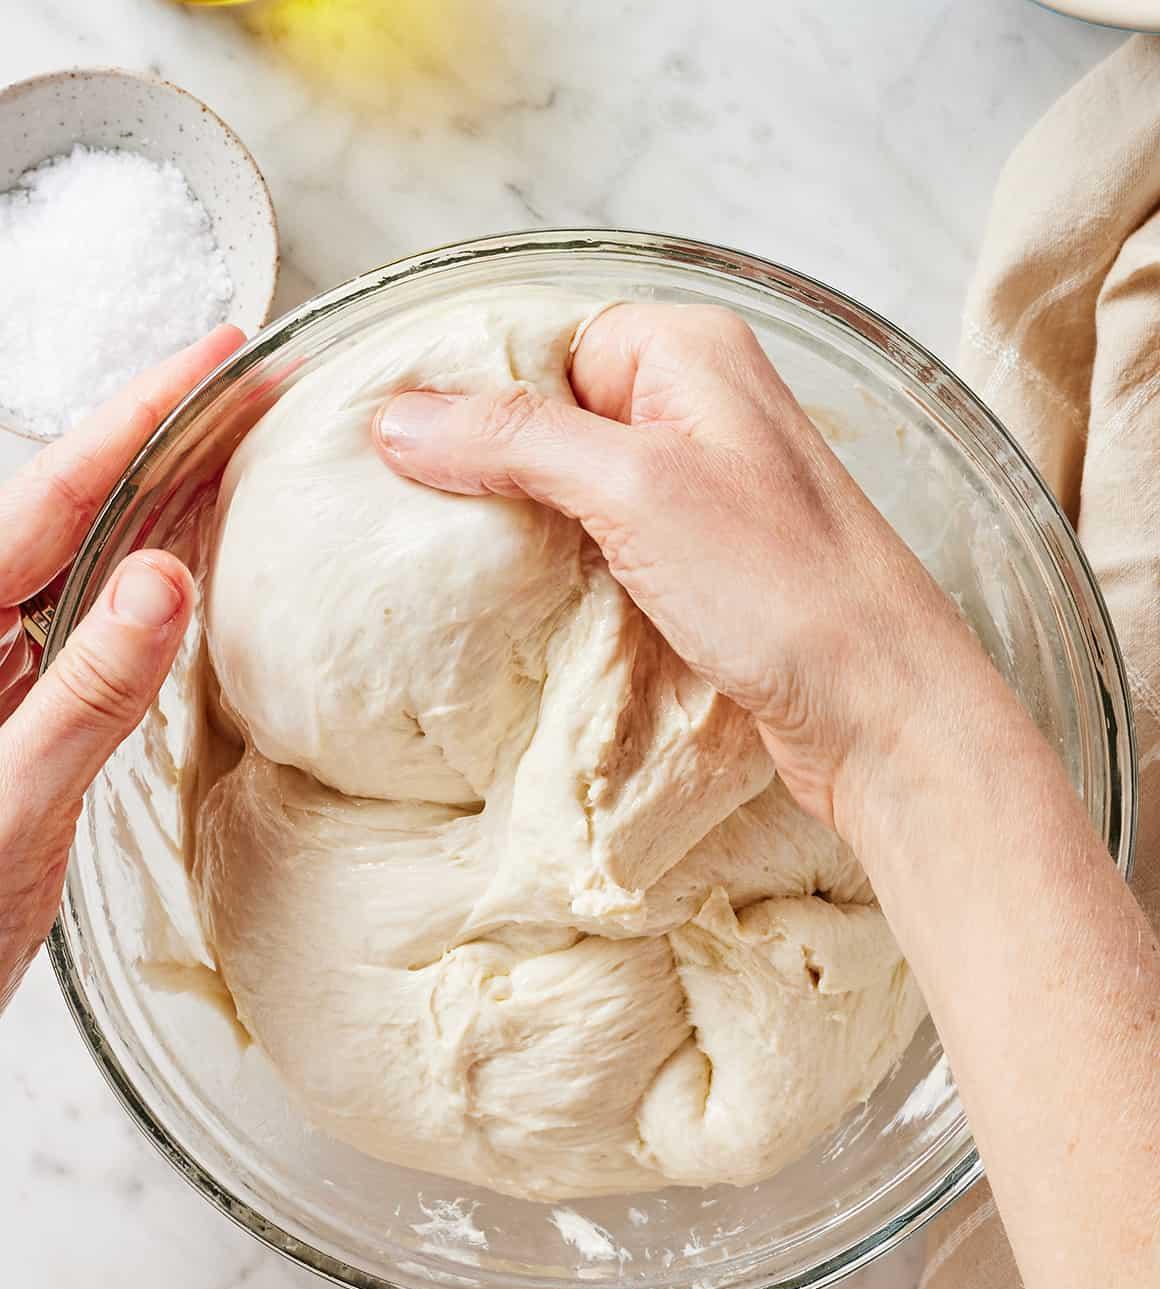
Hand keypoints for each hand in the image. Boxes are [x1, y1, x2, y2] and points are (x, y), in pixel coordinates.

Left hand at [0, 326, 243, 1011]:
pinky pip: (98, 629)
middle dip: (161, 438)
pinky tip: (196, 561)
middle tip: (250, 387)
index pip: (51, 496)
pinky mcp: (30, 716)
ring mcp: (2, 673)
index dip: (135, 418)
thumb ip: (84, 693)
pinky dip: (154, 583)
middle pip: (73, 509)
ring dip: (164, 500)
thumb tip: (160, 583)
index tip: (213, 359)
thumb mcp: (13, 803)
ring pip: (87, 561)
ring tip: (239, 446)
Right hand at [374, 303, 997, 836]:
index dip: (470, 390)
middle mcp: (700, 406)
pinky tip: (517, 601)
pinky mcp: (704, 562)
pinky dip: (559, 568)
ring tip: (450, 564)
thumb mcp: (636, 489)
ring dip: (520, 526)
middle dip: (486, 464)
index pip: (542, 339)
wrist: (881, 710)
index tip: (393, 446)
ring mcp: (704, 488)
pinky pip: (604, 543)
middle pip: (552, 413)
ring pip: (574, 486)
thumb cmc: (783, 588)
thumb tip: (397, 418)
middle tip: (409, 517)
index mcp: (691, 350)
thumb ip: (514, 441)